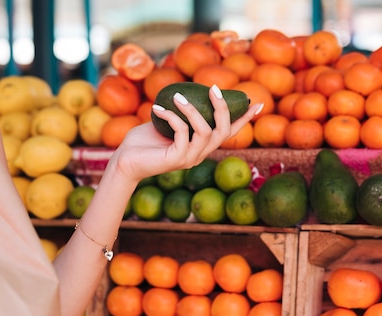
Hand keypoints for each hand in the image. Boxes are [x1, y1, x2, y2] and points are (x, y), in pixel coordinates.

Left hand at [110, 84, 262, 182]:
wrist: (124, 161)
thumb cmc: (143, 141)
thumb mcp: (165, 122)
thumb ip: (180, 113)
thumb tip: (188, 92)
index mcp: (201, 146)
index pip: (228, 132)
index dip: (244, 119)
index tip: (257, 103)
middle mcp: (200, 154)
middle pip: (223, 131)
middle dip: (222, 108)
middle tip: (213, 88)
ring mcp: (190, 159)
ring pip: (205, 131)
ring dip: (191, 110)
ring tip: (176, 96)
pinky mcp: (176, 160)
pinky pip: (182, 132)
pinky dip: (171, 116)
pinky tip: (157, 108)